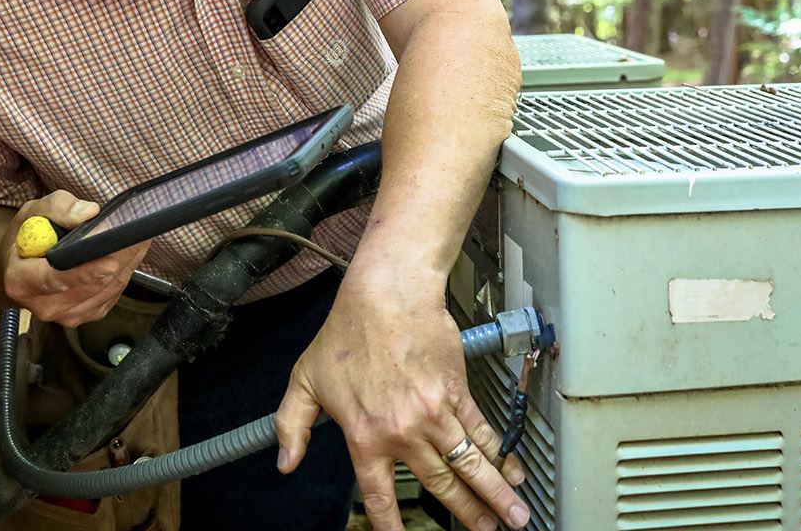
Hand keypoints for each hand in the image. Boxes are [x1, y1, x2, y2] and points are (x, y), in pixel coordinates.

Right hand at [0, 190, 148, 326]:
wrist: (20, 268)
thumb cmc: (27, 238)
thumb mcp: (33, 213)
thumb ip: (58, 208)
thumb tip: (89, 213)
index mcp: (21, 281)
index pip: (55, 279)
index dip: (85, 272)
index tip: (110, 262)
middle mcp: (45, 305)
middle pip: (93, 284)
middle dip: (118, 255)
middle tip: (137, 231)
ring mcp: (67, 314)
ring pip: (110, 287)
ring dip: (127, 260)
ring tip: (135, 235)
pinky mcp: (88, 315)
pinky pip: (115, 292)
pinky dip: (124, 270)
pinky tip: (124, 252)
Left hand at [273, 273, 529, 530]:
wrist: (387, 293)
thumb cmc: (347, 331)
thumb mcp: (305, 380)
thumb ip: (291, 425)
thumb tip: (285, 462)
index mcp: (365, 437)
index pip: (380, 495)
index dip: (392, 525)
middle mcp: (404, 433)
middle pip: (442, 486)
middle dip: (469, 515)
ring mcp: (435, 414)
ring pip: (470, 464)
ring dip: (495, 494)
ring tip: (515, 517)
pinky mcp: (457, 392)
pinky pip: (483, 431)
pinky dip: (502, 454)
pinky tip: (514, 470)